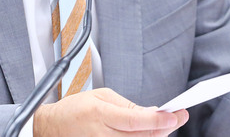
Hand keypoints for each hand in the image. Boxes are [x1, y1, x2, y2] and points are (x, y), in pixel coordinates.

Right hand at [33, 88, 187, 135]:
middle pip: (141, 136)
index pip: (135, 120)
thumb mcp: (100, 96)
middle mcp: (102, 133)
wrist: (52, 128)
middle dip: (163, 128)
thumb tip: (152, 112)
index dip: (158, 120)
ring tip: (162, 125)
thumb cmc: (74, 110)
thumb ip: (127, 105)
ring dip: (153, 135)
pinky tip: (146, 134)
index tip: (175, 115)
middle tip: (177, 117)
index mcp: (100, 113)